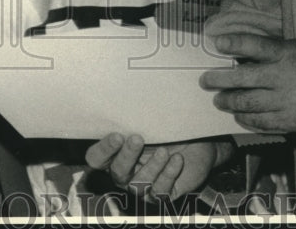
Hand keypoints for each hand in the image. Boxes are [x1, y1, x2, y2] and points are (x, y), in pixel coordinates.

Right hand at [86, 133, 226, 201]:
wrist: (198, 143)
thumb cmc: (168, 128)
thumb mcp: (151, 121)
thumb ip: (135, 119)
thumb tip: (128, 100)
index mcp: (115, 154)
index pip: (96, 158)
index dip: (103, 150)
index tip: (118, 135)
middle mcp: (126, 173)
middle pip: (117, 172)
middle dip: (127, 156)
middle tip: (138, 139)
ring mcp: (143, 186)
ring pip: (139, 185)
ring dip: (152, 166)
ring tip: (165, 150)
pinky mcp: (162, 194)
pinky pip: (161, 191)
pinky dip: (169, 174)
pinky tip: (177, 159)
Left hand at [200, 34, 295, 133]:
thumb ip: (271, 51)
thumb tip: (238, 54)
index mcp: (288, 54)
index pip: (254, 46)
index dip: (232, 44)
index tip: (215, 43)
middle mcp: (285, 78)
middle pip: (243, 78)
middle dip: (219, 79)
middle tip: (205, 80)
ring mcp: (288, 103)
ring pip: (247, 104)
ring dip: (228, 102)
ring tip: (219, 100)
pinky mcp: (291, 122)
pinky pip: (260, 122)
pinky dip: (246, 119)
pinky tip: (238, 114)